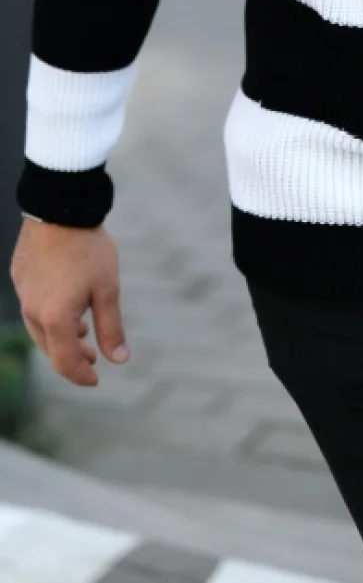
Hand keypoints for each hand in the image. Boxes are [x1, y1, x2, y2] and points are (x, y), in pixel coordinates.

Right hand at [10, 218, 128, 387]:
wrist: (60, 207)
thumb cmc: (88, 247)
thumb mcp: (108, 288)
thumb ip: (111, 327)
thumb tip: (119, 360)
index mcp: (55, 318)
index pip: (65, 362)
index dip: (81, 376)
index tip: (96, 378)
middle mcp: (33, 311)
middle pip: (50, 349)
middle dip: (72, 358)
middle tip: (93, 357)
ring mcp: (23, 294)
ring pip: (39, 329)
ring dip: (61, 337)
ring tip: (82, 332)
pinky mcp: (20, 277)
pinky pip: (32, 307)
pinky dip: (50, 316)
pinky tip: (66, 304)